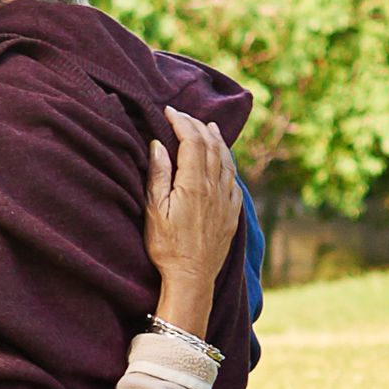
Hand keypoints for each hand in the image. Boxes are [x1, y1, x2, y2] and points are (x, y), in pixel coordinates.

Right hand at [143, 114, 245, 334]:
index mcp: (194, 184)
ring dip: (217, 140)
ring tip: (210, 127)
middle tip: (184, 116)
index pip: (191, 141)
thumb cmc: (167, 245)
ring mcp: (227, 200)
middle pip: (210, 146)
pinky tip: (223, 161)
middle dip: (197, 126)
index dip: (182, 122)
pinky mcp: (232, 213)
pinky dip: (228, 162)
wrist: (192, 276)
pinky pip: (234, 179)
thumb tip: (158, 145)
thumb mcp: (155, 210)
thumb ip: (158, 175)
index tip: (169, 111)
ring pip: (226, 160)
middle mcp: (215, 187)